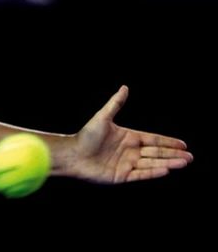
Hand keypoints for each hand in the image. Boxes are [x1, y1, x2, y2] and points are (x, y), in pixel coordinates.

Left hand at [70, 85, 192, 182]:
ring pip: (152, 163)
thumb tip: (125, 87)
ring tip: (184, 163)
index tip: (183, 144)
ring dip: (168, 163)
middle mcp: (130, 151)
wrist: (73, 155)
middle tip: (190, 157)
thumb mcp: (102, 117)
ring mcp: (127, 164)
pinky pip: (141, 174)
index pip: (153, 139)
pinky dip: (154, 172)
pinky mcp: (122, 176)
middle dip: (173, 154)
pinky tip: (166, 170)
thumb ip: (116, 104)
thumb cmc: (85, 136)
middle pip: (156, 152)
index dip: (168, 142)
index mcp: (128, 137)